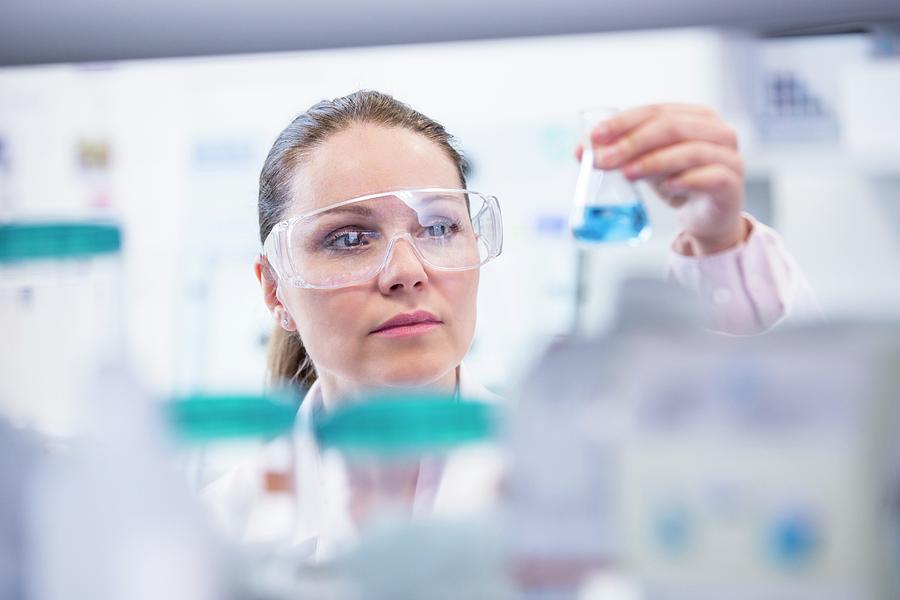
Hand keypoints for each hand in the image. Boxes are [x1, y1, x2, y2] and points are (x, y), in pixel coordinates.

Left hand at [575, 104, 748, 255]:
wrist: (706, 217)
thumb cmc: (679, 182)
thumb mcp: (646, 164)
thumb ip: (620, 154)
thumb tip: (582, 150)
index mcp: (695, 115)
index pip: (654, 111)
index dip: (623, 122)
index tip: (595, 137)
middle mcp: (715, 129)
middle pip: (670, 127)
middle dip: (632, 142)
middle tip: (604, 159)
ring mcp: (727, 154)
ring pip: (689, 150)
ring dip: (653, 161)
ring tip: (627, 173)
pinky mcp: (732, 182)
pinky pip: (710, 176)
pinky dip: (686, 180)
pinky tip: (667, 186)